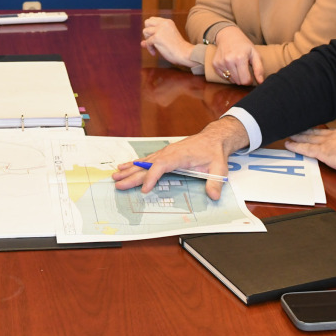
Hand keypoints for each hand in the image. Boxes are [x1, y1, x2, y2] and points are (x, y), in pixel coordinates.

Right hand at [111, 117, 248, 199]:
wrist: (213, 139)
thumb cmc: (214, 153)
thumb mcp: (219, 169)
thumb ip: (215, 182)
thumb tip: (213, 196)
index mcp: (180, 155)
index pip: (161, 165)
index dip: (151, 177)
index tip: (144, 189)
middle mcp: (169, 153)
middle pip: (147, 165)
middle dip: (132, 175)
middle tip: (118, 184)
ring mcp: (165, 152)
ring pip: (144, 162)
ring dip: (129, 169)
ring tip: (116, 176)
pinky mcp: (164, 154)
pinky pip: (147, 159)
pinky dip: (135, 164)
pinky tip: (125, 167)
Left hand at [141, 17, 194, 67]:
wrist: (184, 53)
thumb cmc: (177, 48)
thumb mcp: (165, 40)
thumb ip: (154, 38)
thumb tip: (142, 43)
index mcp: (167, 22)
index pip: (153, 20)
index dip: (152, 29)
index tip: (155, 37)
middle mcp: (163, 23)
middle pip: (147, 22)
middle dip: (147, 32)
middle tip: (153, 40)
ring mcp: (160, 30)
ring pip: (145, 31)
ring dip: (148, 40)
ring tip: (154, 47)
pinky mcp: (157, 37)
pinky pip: (147, 42)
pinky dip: (150, 49)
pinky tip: (154, 53)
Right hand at [211, 26, 264, 84]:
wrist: (228, 36)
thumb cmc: (244, 45)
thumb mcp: (255, 54)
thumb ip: (259, 68)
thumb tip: (261, 82)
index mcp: (240, 58)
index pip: (245, 80)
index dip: (249, 80)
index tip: (250, 75)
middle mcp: (229, 61)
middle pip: (238, 82)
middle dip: (243, 78)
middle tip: (244, 69)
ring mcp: (220, 62)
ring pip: (231, 80)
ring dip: (236, 76)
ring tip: (237, 66)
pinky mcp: (215, 64)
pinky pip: (224, 76)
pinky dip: (228, 74)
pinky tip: (230, 66)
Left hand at [285, 127, 335, 174]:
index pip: (328, 131)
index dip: (319, 129)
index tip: (313, 128)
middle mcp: (333, 135)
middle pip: (315, 131)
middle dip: (305, 129)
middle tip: (296, 127)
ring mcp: (326, 143)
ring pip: (308, 137)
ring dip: (298, 135)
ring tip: (290, 133)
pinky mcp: (321, 152)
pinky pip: (305, 148)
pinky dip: (295, 146)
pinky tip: (288, 144)